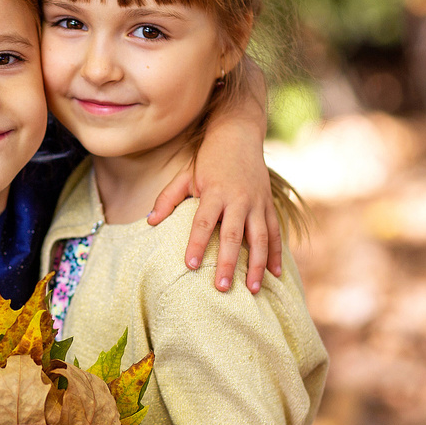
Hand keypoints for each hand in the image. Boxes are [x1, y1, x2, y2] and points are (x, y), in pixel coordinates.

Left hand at [153, 106, 283, 293]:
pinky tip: (274, 275)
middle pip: (233, 235)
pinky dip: (275, 254)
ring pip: (259, 238)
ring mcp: (257, 203)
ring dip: (256, 265)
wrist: (239, 135)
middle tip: (221, 287)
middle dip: (227, 263)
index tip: (190, 265)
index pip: (203, 222)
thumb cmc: (208, 159)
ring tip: (251, 289)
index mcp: (215, 192)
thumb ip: (168, 198)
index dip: (196, 243)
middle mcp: (238, 199)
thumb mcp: (185, 175)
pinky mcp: (269, 206)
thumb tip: (150, 222)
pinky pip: (275, 234)